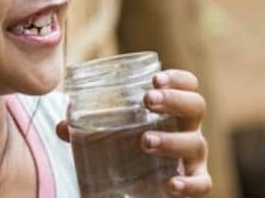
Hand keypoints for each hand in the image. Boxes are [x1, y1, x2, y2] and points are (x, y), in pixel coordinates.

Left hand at [56, 69, 212, 196]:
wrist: (142, 187)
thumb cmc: (130, 149)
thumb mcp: (110, 134)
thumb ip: (86, 128)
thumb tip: (61, 126)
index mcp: (171, 111)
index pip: (187, 85)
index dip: (176, 79)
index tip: (155, 78)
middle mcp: (188, 129)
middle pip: (195, 107)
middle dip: (174, 100)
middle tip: (148, 100)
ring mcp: (193, 156)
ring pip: (196, 143)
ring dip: (172, 140)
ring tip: (145, 141)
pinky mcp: (194, 182)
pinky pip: (202, 183)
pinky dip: (189, 184)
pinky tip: (171, 184)